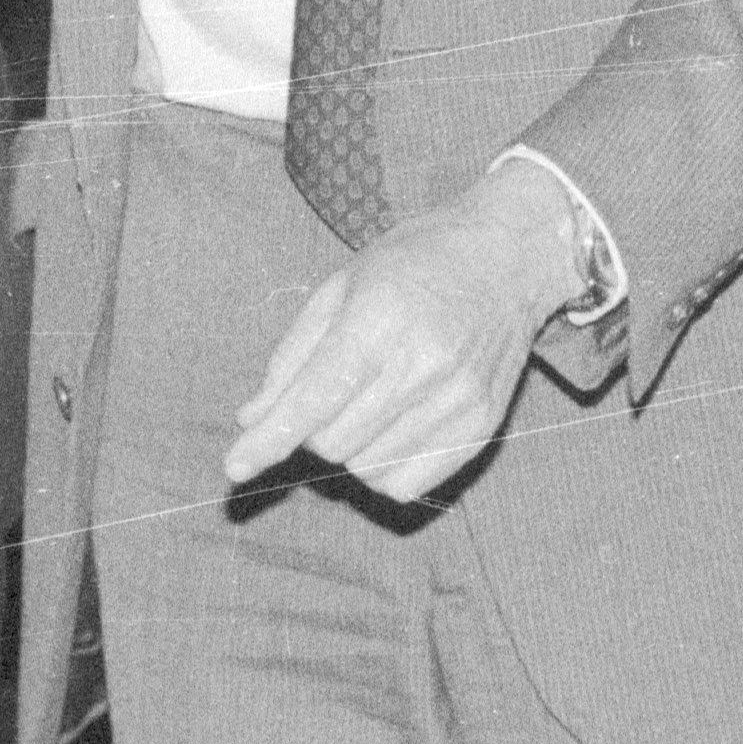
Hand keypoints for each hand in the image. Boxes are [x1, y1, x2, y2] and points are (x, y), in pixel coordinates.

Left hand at [223, 161, 587, 503]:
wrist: (508, 257)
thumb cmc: (416, 263)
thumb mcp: (342, 286)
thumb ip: (294, 357)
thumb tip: (253, 419)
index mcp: (380, 319)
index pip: (313, 400)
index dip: (268, 440)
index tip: (235, 466)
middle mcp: (423, 364)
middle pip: (331, 442)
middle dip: (311, 429)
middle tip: (330, 392)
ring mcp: (458, 400)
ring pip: (364, 468)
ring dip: (349, 448)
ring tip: (370, 401)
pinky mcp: (482, 426)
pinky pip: (406, 486)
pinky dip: (383, 470)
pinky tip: (392, 430)